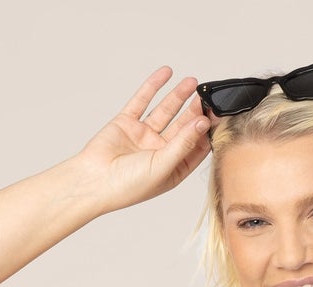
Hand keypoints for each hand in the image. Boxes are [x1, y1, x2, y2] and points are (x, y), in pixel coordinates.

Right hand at [75, 66, 216, 212]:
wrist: (93, 181)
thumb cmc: (127, 185)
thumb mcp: (163, 166)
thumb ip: (183, 143)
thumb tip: (202, 123)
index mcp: (172, 168)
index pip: (195, 147)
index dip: (207, 132)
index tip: (218, 116)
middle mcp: (159, 152)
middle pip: (182, 127)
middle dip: (195, 111)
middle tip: (207, 97)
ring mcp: (143, 136)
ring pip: (165, 111)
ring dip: (178, 96)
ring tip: (193, 82)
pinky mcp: (127, 122)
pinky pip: (143, 100)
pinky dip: (154, 86)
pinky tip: (166, 74)